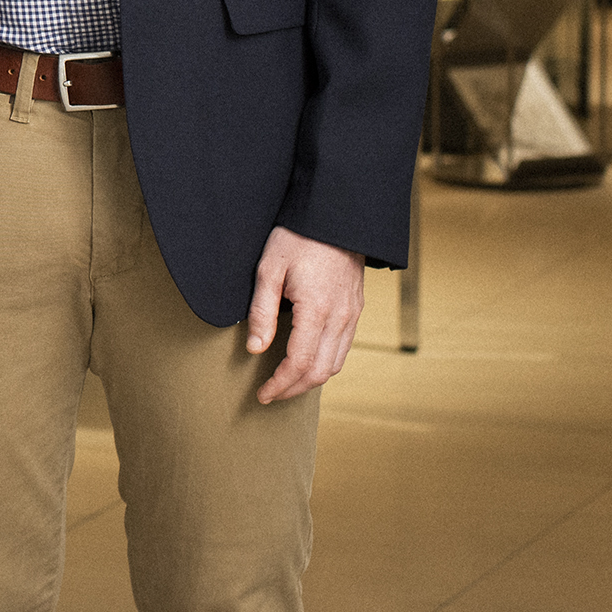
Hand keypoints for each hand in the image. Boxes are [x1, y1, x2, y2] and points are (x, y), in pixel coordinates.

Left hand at [247, 226, 365, 402]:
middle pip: (320, 371)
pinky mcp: (356, 309)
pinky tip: (307, 363)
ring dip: (311, 381)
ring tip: (285, 384)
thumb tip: (255, 348)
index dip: (280, 384)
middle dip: (294, 389)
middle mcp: (340, 318)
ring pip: (335, 363)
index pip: (299, 363)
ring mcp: (352, 314)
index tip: (262, 394)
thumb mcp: (269, 269)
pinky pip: (343, 348)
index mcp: (317, 310)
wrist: (335, 216)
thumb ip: (262, 312)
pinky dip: (325, 364)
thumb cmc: (297, 238)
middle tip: (270, 395)